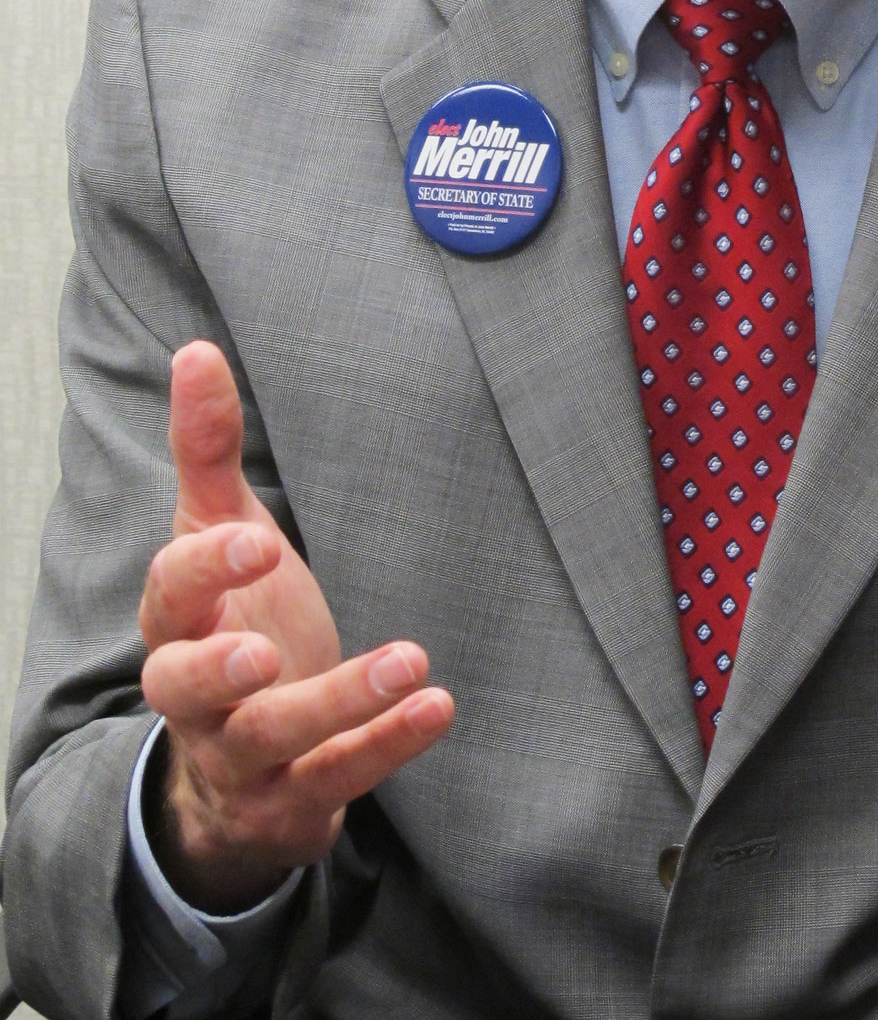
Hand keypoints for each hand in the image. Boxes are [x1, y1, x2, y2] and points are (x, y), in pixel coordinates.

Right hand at [138, 340, 454, 911]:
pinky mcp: (297, 798)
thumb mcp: (216, 537)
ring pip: (275, 737)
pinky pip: (339, 777)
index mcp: (178, 625)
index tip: (257, 540)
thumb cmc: (232, 625)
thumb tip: (197, 349)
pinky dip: (387, 744)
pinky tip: (438, 705)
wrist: (238, 772)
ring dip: (341, 701)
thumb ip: (208, 451)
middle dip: (221, 667)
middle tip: (268, 648)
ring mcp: (244, 756)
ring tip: (411, 659)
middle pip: (183, 687)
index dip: (206, 570)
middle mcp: (197, 698)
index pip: (170, 597)